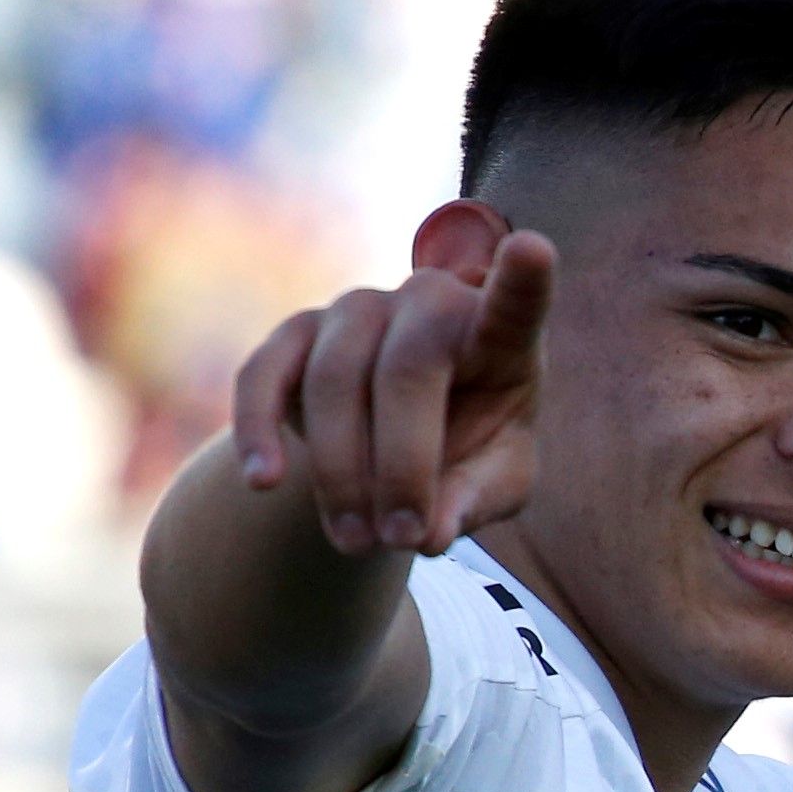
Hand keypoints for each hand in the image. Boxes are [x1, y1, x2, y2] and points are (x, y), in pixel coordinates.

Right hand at [236, 226, 555, 555]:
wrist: (395, 440)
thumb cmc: (469, 452)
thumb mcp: (494, 485)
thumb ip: (474, 502)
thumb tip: (429, 535)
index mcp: (498, 336)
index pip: (515, 307)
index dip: (525, 280)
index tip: (533, 250)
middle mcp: (428, 303)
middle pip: (406, 374)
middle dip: (400, 469)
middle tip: (403, 540)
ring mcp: (358, 309)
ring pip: (333, 382)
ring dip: (340, 472)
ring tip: (358, 542)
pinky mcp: (296, 333)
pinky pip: (263, 377)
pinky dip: (259, 432)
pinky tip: (264, 484)